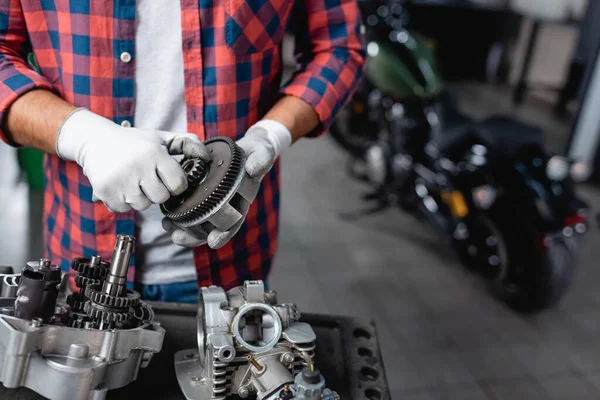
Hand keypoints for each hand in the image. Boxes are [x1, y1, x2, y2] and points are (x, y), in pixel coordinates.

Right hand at [56, 108, 208, 212]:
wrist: (96, 141)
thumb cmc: (134, 142)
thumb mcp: (160, 138)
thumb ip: (185, 144)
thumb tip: (207, 156)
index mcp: (155, 153)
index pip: (178, 184)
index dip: (175, 184)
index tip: (167, 178)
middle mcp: (138, 166)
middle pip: (161, 198)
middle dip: (157, 191)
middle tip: (147, 179)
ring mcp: (120, 180)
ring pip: (143, 206)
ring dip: (140, 198)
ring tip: (133, 182)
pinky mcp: (105, 190)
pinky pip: (124, 209)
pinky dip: (123, 202)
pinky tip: (120, 186)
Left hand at [163, 119, 291, 248]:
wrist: (249, 149)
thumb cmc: (258, 153)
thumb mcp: (262, 153)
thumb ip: (261, 159)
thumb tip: (253, 169)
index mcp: (242, 201)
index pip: (234, 222)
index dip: (224, 233)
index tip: (213, 242)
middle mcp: (227, 205)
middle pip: (211, 227)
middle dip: (195, 236)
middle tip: (178, 238)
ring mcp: (214, 200)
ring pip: (198, 221)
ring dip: (183, 228)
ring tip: (167, 227)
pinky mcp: (203, 192)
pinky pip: (190, 207)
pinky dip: (177, 214)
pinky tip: (165, 216)